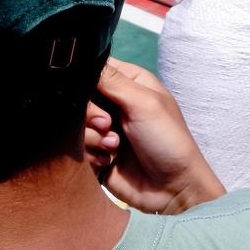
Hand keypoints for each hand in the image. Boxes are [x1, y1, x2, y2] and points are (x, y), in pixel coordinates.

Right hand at [83, 58, 224, 213]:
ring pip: (75, 125)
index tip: (94, 95)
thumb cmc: (168, 141)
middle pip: (79, 97)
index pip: (96, 68)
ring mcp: (105, 129)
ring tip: (114, 148)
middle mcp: (115, 103)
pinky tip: (109, 161)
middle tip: (108, 126)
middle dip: (90, 114)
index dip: (88, 81)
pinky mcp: (97, 153)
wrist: (174, 190)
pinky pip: (77, 148)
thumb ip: (112, 80)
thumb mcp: (144, 103)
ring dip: (91, 137)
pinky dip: (90, 154)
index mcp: (131, 83)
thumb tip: (80, 58)